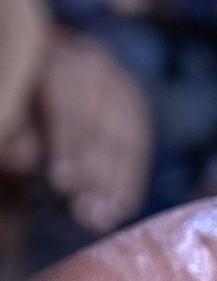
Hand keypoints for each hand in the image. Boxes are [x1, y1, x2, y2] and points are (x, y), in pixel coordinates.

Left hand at [0, 32, 153, 231]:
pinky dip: (132, 176)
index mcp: (58, 62)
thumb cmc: (20, 98)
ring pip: (124, 136)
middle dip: (94, 174)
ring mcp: (119, 82)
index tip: (62, 184)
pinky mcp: (134, 102)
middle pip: (100, 124)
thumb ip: (18, 133)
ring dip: (116, 182)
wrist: (48, 67)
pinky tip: (124, 205)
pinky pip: (139, 142)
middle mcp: (94, 66)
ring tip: (105, 218)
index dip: (67, 145)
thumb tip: (20, 163)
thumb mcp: (13, 109)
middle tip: (87, 216)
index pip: (67, 105)